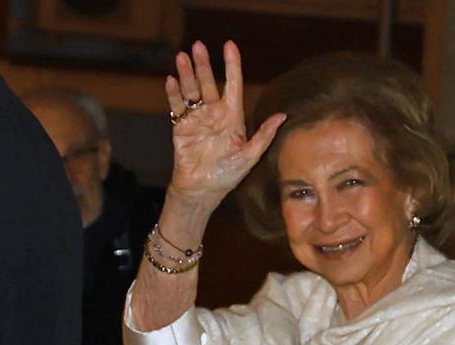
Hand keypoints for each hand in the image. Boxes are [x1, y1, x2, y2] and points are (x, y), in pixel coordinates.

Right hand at [164, 40, 285, 207]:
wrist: (203, 190)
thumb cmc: (228, 175)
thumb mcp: (250, 155)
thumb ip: (264, 135)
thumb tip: (282, 117)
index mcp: (232, 118)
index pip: (233, 86)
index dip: (232, 65)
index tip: (229, 45)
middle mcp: (214, 114)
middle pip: (208, 83)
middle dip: (204, 65)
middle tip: (198, 46)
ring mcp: (197, 119)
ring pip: (191, 90)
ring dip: (186, 74)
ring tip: (182, 57)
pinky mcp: (180, 127)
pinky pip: (176, 106)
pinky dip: (173, 93)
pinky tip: (172, 80)